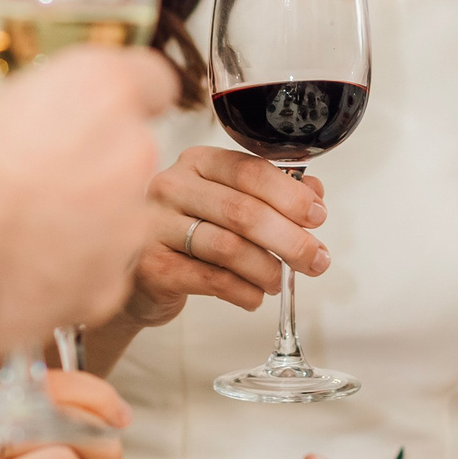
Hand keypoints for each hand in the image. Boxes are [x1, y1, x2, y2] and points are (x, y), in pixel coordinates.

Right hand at [0, 46, 175, 350]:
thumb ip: (4, 88)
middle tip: (39, 176)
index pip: (153, 79)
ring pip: (121, 212)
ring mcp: (127, 221)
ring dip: (88, 217)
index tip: (100, 110)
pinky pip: (103, 267)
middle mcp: (129, 150)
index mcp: (99, 89)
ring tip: (25, 229)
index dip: (125, 96)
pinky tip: (27, 268)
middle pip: (131, 150)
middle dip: (96, 162)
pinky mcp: (113, 281)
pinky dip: (75, 270)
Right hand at [118, 146, 328, 326]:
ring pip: (228, 247)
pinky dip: (243, 291)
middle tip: (315, 260)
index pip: (250, 171)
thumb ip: (272, 195)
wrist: (141, 274)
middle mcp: (171, 186)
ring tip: (279, 281)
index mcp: (197, 162)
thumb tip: (314, 195)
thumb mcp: (229, 204)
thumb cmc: (190, 233)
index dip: (290, 196)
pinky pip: (211, 279)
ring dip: (266, 269)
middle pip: (243, 211)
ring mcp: (155, 226)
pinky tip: (255, 296)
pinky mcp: (151, 267)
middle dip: (289, 239)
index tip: (317, 217)